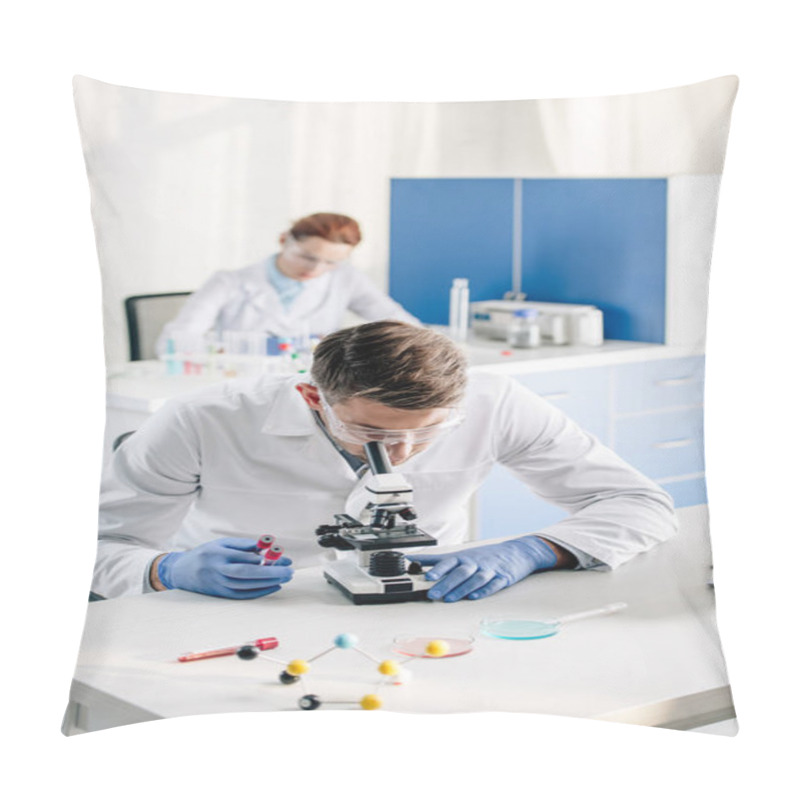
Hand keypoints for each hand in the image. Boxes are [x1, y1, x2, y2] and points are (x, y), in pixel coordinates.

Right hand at [157, 537, 293, 598]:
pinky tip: (274, 586)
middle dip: (271, 573)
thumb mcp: (222, 543)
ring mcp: (219, 585)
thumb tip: (267, 548)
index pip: (244, 557)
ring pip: (247, 586)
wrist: (182, 572)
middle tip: (289, 570)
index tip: (281, 555)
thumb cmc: (206, 553)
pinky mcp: (222, 595)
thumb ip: (244, 545)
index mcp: (218, 554)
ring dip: (269, 582)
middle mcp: (218, 570)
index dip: (264, 558)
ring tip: (286, 576)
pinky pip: (244, 595)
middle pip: (247, 574)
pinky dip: (260, 592)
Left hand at [407, 536, 557, 601]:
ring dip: (462, 589)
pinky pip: (492, 585)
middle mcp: (475, 563)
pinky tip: (474, 597)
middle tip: (433, 594)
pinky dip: (483, 591)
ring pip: (474, 579)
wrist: (516, 551)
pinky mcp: (502, 578)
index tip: (427, 576)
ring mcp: (489, 570)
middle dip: (445, 584)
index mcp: (463, 557)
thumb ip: (436, 560)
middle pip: (459, 573)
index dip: (437, 569)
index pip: (448, 562)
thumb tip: (413, 560)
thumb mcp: (460, 555)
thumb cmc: (484, 556)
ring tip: (450, 599)